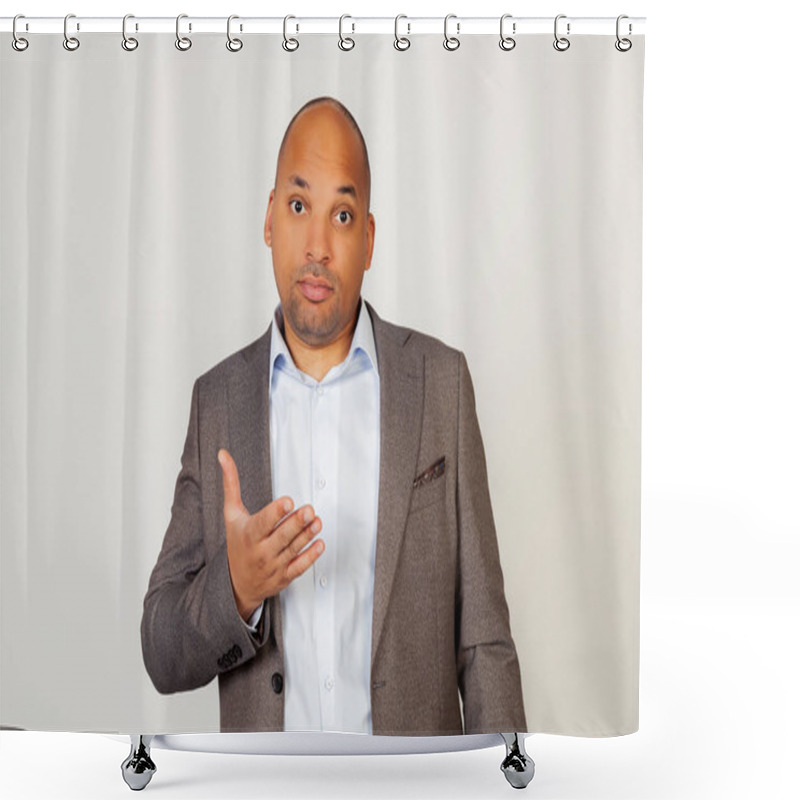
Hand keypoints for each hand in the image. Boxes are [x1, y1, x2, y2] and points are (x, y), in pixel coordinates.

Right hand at [217, 448, 324, 620]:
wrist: (236, 584)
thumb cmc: (237, 544)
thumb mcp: (231, 514)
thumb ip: (231, 484)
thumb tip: (223, 455)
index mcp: (248, 534)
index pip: (263, 523)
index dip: (276, 512)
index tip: (288, 501)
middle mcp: (261, 550)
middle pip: (281, 536)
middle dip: (296, 523)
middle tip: (309, 510)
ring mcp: (274, 564)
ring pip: (293, 549)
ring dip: (307, 535)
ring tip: (317, 521)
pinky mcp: (285, 576)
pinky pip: (299, 567)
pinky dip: (310, 556)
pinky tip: (319, 543)